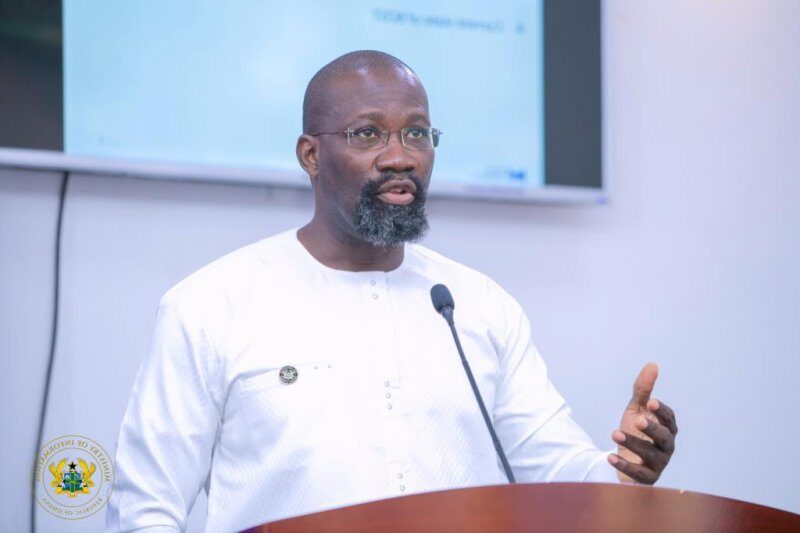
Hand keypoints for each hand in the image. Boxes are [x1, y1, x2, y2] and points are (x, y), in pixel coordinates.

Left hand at [608, 363, 677, 483]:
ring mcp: (658, 463)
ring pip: (650, 455)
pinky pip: (638, 474)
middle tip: (638, 420)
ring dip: (633, 444)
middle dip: (652, 428)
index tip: (651, 402)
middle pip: (663, 437)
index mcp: (667, 427)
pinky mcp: (646, 478)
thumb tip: (652, 365)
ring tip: (614, 433)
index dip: (662, 411)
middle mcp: (666, 446)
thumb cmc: (636, 431)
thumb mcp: (637, 409)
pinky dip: (625, 466)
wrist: (624, 457)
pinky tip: (610, 457)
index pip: (669, 419)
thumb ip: (643, 390)